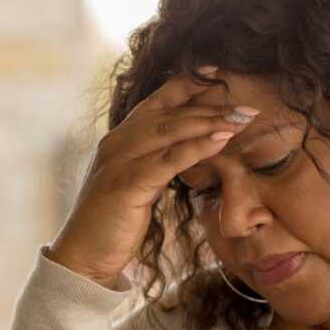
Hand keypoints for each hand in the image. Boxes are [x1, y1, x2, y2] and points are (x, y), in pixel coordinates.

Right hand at [48, 66, 259, 288]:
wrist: (82, 258)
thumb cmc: (111, 224)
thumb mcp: (137, 185)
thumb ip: (156, 163)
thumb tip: (189, 150)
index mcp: (119, 139)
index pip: (158, 100)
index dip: (189, 83)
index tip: (220, 72)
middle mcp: (117, 143)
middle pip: (170, 113)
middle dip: (211, 106)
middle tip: (247, 106)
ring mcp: (119, 162)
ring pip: (171, 131)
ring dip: (210, 122)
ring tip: (242, 118)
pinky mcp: (126, 185)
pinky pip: (168, 160)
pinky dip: (197, 148)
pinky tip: (221, 140)